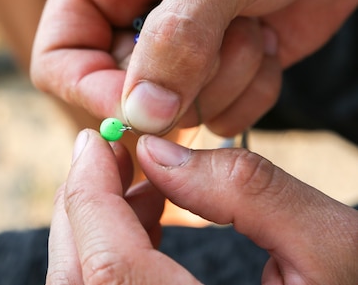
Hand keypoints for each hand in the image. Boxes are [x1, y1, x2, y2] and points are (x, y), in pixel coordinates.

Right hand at [31, 0, 357, 135]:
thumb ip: (177, 39)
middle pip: (119, 94)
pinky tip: (267, 41)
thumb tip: (142, 116)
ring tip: (251, 24)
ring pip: (174, 111)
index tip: (149, 106)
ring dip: (224, 80)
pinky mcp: (215, 66)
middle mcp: (126, 12)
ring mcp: (173, 45)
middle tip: (225, 40)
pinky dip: (252, 91)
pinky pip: (218, 113)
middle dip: (180, 83)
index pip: (58, 59)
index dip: (93, 91)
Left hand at [47, 129, 357, 283]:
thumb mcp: (333, 250)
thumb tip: (158, 153)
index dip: (90, 195)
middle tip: (111, 155)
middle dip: (85, 205)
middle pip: (79, 279)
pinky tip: (148, 223)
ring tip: (145, 185)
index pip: (108, 268)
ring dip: (97, 227)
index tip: (95, 141)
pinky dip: (112, 253)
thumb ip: (247, 191)